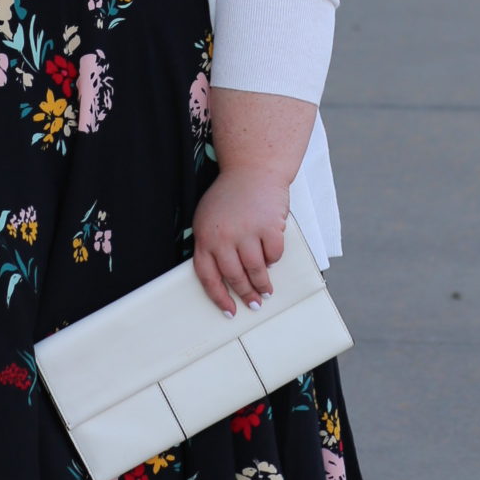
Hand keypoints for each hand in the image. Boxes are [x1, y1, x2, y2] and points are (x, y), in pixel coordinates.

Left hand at [190, 167, 288, 318]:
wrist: (252, 169)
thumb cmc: (230, 195)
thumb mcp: (208, 218)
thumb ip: (211, 245)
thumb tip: (222, 278)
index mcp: (205, 236)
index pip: (208, 277)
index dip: (219, 297)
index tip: (229, 310)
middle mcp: (224, 237)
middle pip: (235, 277)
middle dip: (246, 294)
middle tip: (254, 303)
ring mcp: (247, 232)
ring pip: (256, 270)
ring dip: (263, 285)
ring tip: (267, 291)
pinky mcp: (269, 227)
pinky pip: (274, 255)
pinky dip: (274, 260)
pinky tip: (272, 259)